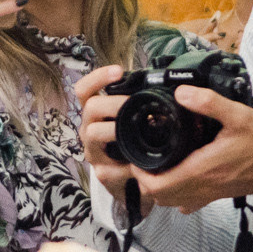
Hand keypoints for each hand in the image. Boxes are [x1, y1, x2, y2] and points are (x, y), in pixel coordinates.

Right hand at [74, 65, 135, 202]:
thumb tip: (167, 87)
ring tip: (135, 131)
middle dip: (113, 103)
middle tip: (133, 104)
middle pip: (91, 107)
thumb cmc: (133, 144)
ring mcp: (93, 151)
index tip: (118, 71)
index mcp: (96, 114)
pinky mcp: (102, 172)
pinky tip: (140, 163)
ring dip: (116, 129)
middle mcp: (89, 129)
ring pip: (93, 132)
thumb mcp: (133, 123)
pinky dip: (127, 164)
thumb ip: (140, 106)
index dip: (98, 77)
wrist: (130, 180)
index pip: (85, 90)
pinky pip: (110, 166)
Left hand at [113, 92, 252, 213]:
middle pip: (159, 195)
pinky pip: (190, 201)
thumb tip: (182, 92)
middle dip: (144, 179)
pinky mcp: (220, 194)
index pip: (157, 185)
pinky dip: (178, 193)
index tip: (137, 155)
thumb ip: (209, 103)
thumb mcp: (240, 115)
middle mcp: (204, 186)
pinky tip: (180, 174)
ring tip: (156, 164)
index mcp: (203, 169)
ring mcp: (212, 194)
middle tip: (142, 157)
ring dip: (159, 186)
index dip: (139, 173)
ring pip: (172, 201)